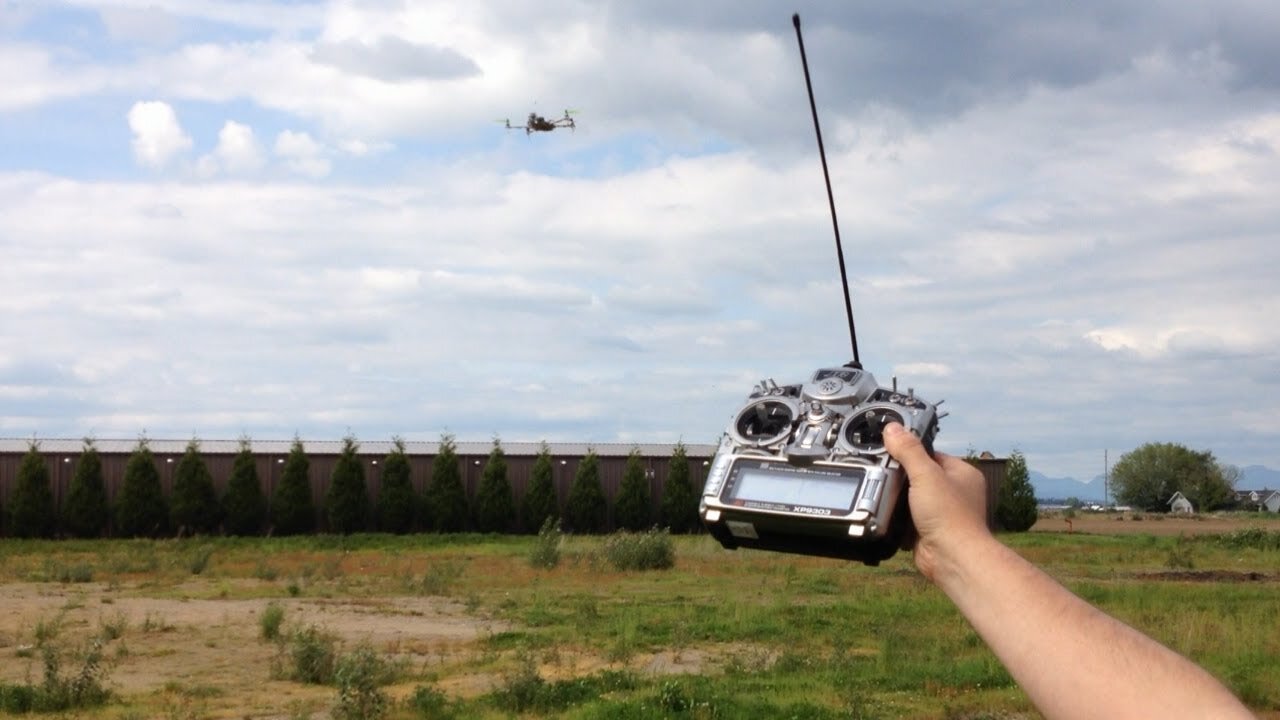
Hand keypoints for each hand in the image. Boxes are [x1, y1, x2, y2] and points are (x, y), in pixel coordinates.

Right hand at [883, 422, 989, 581]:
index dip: (911, 452)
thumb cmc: (950, 516)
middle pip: (919, 476)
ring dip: (898, 499)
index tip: (890, 451)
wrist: (952, 558)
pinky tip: (888, 514)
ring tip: (883, 494)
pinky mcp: (929, 530)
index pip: (931, 454)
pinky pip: (907, 518)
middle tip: (883, 473)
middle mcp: (954, 492)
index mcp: (961, 474)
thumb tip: (893, 429)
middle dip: (902, 478)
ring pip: (912, 498)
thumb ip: (908, 450)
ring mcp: (942, 512)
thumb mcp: (926, 474)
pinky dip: (897, 517)